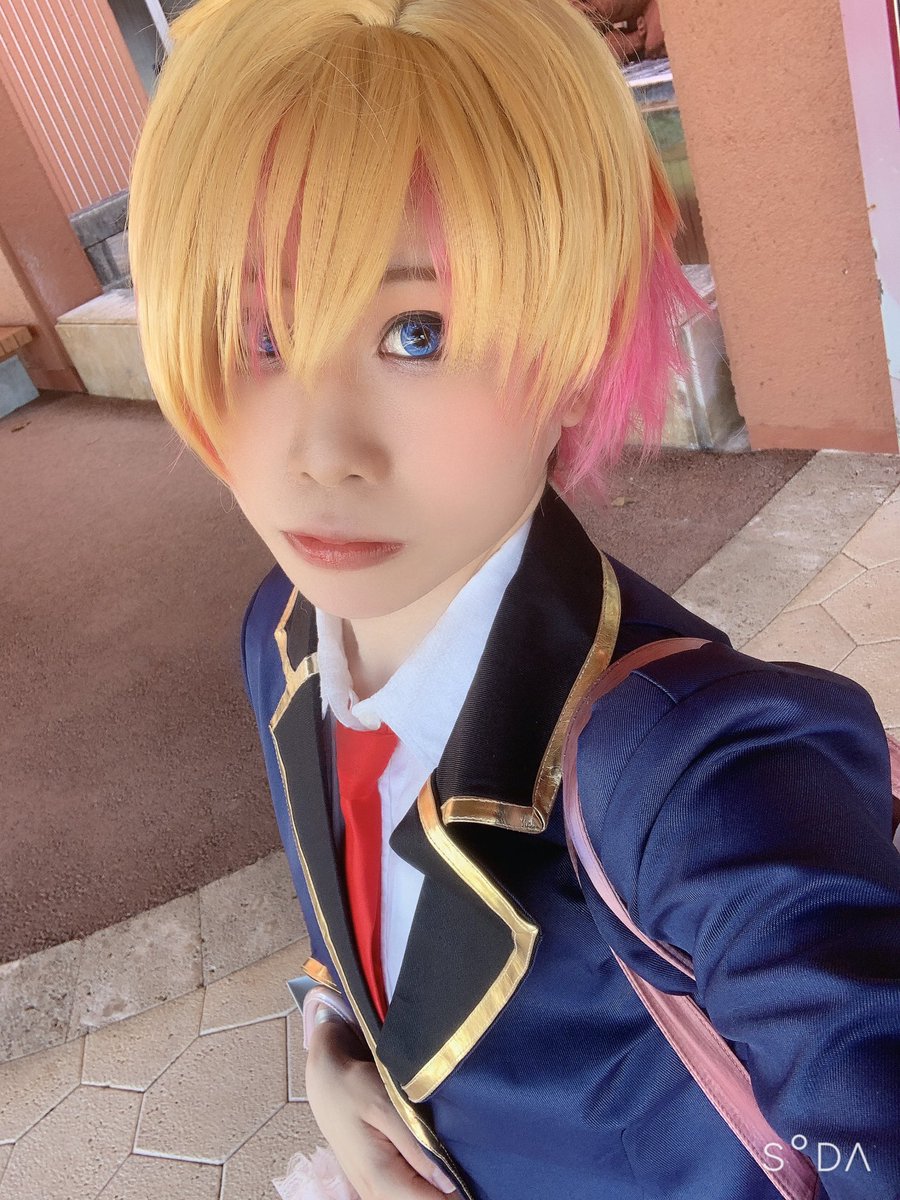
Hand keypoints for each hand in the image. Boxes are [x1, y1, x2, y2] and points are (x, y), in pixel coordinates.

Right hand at [305, 1013, 459, 1199]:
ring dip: (442, 1188)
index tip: (480, 1179)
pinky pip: (409, 1193)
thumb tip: (449, 1184)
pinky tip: (442, 1164)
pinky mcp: (379, 1182)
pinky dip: (428, 1184)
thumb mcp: (386, 1105)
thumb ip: (416, 1146)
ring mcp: (375, 1191)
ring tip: (463, 1162)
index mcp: (380, 1178)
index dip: (458, 1196)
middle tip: (477, 1168)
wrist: (325, 1079)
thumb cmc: (353, 1085)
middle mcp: (375, 1193)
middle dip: (452, 1192)